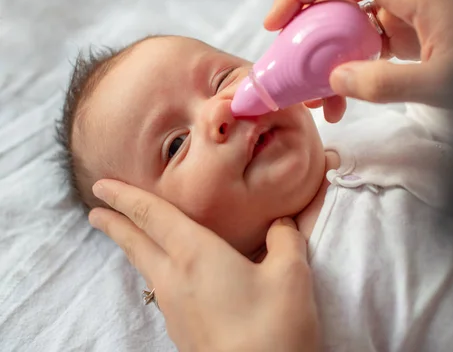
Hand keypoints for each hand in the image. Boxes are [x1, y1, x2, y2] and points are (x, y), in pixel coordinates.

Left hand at [88, 179, 319, 351]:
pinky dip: (154, 271)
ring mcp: (174, 309)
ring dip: (133, 248)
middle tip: (96, 212)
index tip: (102, 186)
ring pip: (145, 268)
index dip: (125, 197)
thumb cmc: (274, 327)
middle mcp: (175, 279)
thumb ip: (285, 239)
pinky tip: (170, 277)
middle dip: (114, 224)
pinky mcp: (182, 331)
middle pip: (135, 244)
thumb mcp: (291, 274)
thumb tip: (281, 224)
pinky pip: (160, 290)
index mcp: (196, 255)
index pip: (152, 216)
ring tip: (130, 239)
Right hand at [265, 0, 452, 112]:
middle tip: (294, 73)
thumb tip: (336, 80)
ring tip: (322, 97)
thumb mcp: (440, 83)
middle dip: (310, 35)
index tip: (276, 25)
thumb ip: (384, 83)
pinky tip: (347, 92)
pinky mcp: (414, 27)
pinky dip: (355, 62)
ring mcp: (410, 8)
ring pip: (354, 23)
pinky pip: (372, 38)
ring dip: (332, 56)